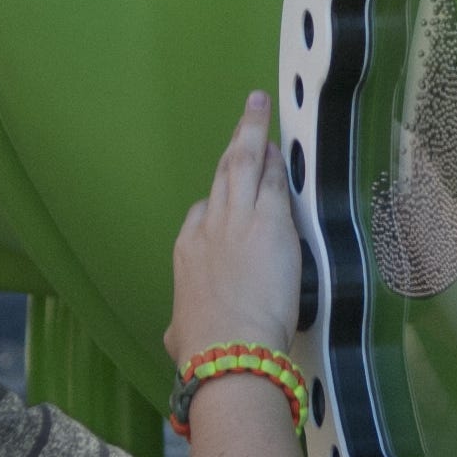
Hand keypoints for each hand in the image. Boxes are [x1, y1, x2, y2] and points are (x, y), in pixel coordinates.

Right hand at [165, 92, 304, 362]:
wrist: (229, 349)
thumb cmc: (205, 348)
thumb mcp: (180, 334)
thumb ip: (180, 326)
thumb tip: (174, 335)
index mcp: (187, 253)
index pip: (201, 214)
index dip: (219, 199)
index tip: (232, 195)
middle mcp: (209, 228)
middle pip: (222, 176)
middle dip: (236, 146)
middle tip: (246, 121)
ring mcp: (239, 220)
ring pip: (243, 164)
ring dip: (252, 133)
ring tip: (258, 108)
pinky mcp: (271, 224)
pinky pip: (273, 182)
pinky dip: (277, 162)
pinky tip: (281, 148)